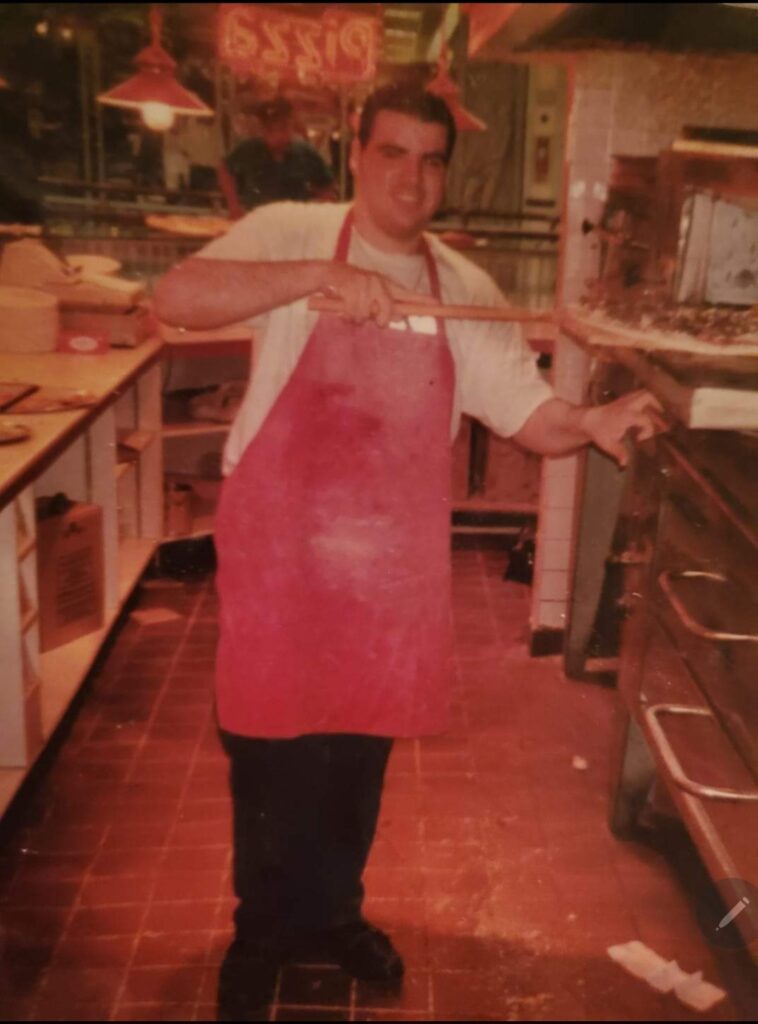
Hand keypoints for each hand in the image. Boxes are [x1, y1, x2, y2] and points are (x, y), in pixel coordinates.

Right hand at [319, 262, 434, 327]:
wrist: (327, 274)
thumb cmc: (350, 289)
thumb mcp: (370, 297)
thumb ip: (385, 307)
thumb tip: (400, 318)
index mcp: (385, 284)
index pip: (407, 294)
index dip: (421, 300)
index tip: (437, 303)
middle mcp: (378, 282)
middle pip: (386, 311)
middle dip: (379, 320)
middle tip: (372, 321)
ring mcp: (364, 283)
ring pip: (366, 315)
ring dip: (357, 318)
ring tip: (351, 310)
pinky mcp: (350, 286)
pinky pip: (353, 312)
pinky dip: (347, 316)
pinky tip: (343, 308)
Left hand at [580, 389, 667, 466]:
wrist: (588, 420)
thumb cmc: (599, 432)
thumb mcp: (608, 444)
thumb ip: (619, 453)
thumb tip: (625, 464)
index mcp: (626, 415)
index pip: (645, 420)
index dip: (647, 430)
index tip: (639, 439)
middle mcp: (628, 405)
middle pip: (647, 397)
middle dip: (657, 406)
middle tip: (662, 417)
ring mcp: (625, 400)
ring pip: (643, 393)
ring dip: (653, 401)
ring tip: (658, 411)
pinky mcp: (623, 400)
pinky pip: (638, 395)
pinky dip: (645, 401)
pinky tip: (647, 410)